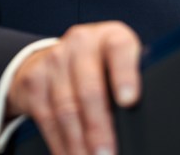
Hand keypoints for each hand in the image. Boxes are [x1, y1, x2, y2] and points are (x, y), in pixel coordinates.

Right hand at [6, 21, 141, 154]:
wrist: (53, 55)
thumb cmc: (101, 64)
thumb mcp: (120, 61)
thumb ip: (132, 79)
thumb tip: (144, 115)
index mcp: (111, 36)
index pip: (119, 49)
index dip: (125, 75)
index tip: (129, 101)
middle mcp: (81, 43)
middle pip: (89, 89)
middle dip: (99, 128)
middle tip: (107, 154)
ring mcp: (54, 60)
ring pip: (66, 109)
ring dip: (79, 143)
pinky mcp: (34, 81)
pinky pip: (47, 119)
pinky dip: (60, 144)